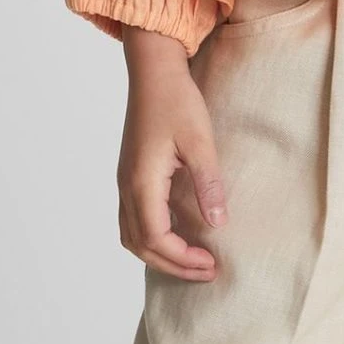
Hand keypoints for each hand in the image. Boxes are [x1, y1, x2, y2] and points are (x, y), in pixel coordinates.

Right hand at [116, 28, 228, 278]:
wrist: (153, 72)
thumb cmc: (176, 101)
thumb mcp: (200, 141)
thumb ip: (208, 184)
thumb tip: (218, 224)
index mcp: (142, 181)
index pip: (156, 237)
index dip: (182, 258)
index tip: (211, 263)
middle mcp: (127, 186)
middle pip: (139, 244)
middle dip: (172, 265)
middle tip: (207, 271)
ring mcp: (125, 182)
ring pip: (131, 236)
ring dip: (159, 255)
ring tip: (192, 261)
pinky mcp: (130, 176)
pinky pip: (132, 220)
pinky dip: (151, 239)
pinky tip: (178, 237)